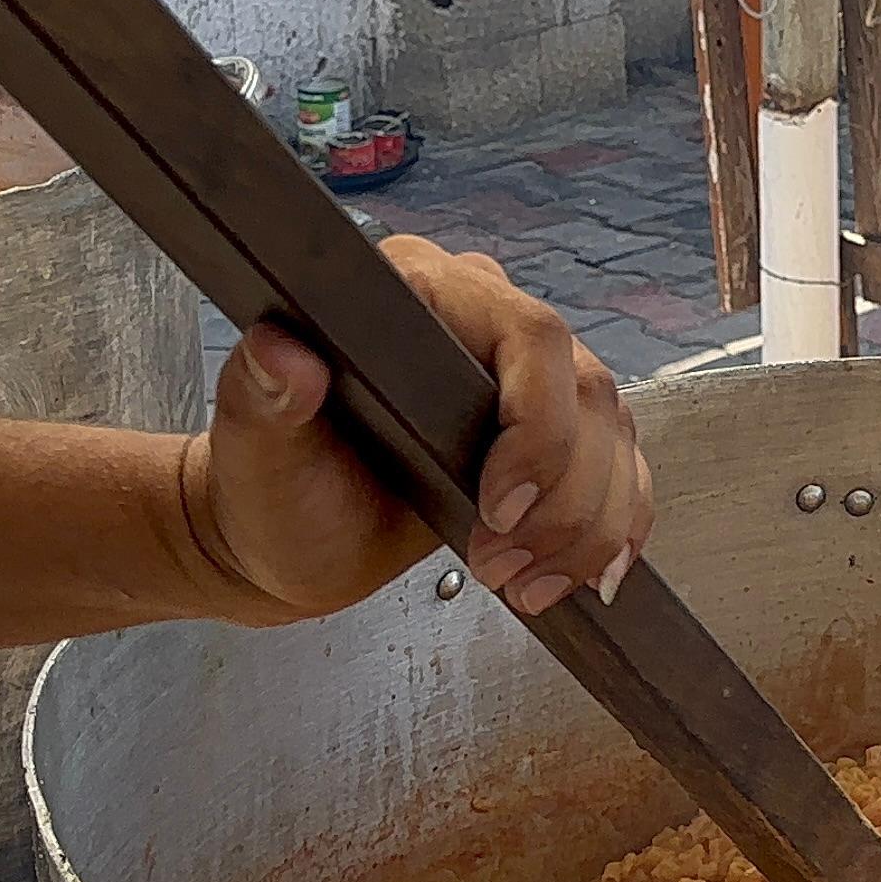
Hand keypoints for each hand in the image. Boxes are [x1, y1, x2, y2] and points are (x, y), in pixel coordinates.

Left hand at [179, 235, 649, 624]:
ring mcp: (531, 379)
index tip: (495, 508)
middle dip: (562, 498)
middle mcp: (487, 320)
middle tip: (499, 567)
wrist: (295, 541)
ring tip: (524, 587)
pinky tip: (591, 575)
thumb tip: (279, 350)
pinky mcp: (558, 435)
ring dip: (587, 527)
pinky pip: (622, 471)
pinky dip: (615, 531)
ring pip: (614, 438)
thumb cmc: (272, 494)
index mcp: (421, 294)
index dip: (537, 424)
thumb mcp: (258, 456)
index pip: (531, 334)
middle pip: (588, 392)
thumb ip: (259, 397)